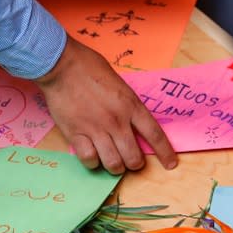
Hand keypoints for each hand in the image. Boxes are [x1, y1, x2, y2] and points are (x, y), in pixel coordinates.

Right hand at [34, 36, 176, 173]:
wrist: (62, 66)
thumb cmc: (90, 67)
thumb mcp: (119, 84)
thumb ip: (127, 104)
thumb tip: (132, 122)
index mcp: (130, 105)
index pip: (155, 135)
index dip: (165, 153)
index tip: (170, 164)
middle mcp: (116, 121)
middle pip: (134, 157)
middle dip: (135, 164)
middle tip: (131, 161)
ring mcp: (96, 129)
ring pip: (113, 164)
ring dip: (115, 166)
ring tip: (113, 162)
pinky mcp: (76, 134)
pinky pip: (89, 160)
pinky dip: (93, 161)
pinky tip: (92, 154)